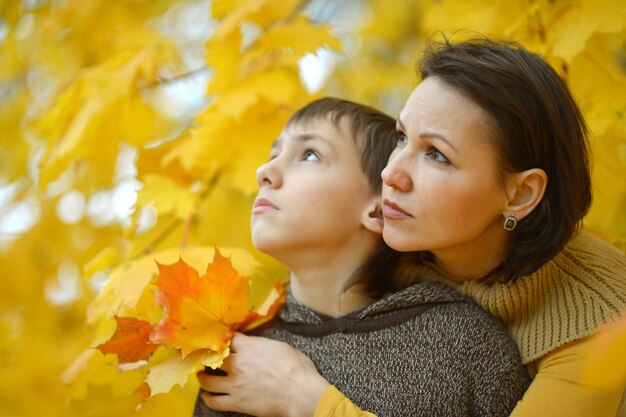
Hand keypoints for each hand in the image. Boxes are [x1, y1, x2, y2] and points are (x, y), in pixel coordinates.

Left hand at [198, 333, 329, 416]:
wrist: (301, 394)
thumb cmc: (297, 370)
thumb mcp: (280, 347)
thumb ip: (261, 344)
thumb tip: (255, 344)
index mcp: (249, 347)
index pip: (228, 338)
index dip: (224, 338)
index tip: (221, 339)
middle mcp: (238, 364)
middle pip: (212, 356)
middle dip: (208, 355)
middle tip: (206, 356)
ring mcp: (235, 384)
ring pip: (207, 380)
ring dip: (202, 377)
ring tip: (202, 375)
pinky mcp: (237, 402)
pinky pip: (215, 402)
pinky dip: (208, 398)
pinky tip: (207, 395)